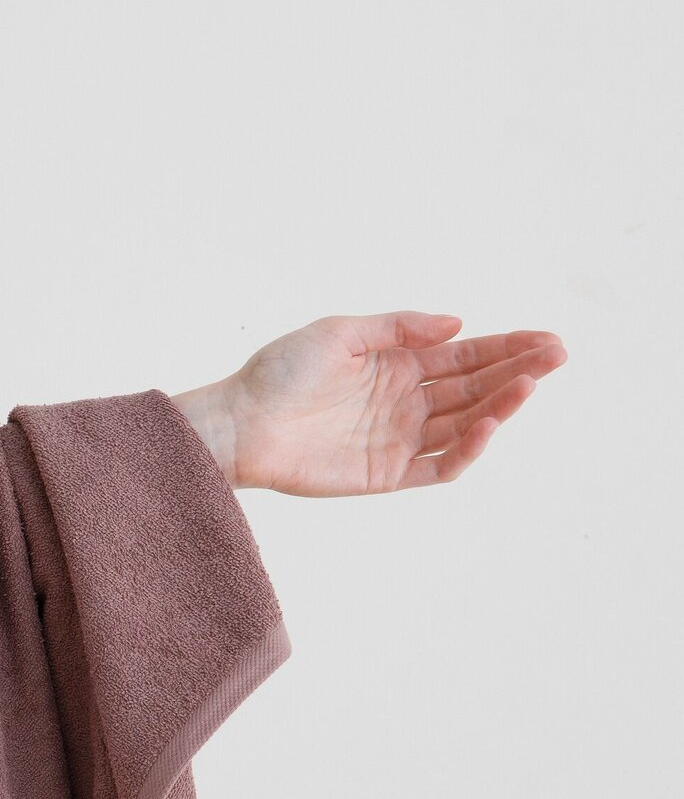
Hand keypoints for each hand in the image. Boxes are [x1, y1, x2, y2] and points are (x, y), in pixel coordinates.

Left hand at [173, 312, 566, 495]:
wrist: (240, 423)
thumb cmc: (279, 373)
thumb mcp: (340, 332)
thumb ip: (399, 327)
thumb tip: (459, 323)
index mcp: (398, 364)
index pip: (467, 356)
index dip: (509, 347)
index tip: (548, 340)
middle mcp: (406, 401)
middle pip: (476, 387)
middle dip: (519, 371)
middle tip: (558, 356)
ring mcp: (399, 438)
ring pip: (465, 424)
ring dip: (501, 406)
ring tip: (529, 385)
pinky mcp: (387, 474)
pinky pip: (438, 466)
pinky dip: (467, 450)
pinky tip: (488, 426)